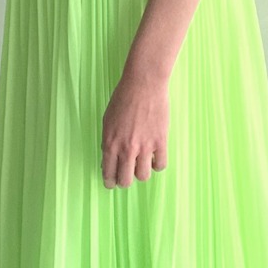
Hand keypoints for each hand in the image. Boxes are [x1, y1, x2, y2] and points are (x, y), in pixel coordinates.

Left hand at [100, 70, 168, 188]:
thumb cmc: (123, 98)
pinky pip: (160, 165)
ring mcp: (145, 146)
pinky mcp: (160, 141)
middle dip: (125, 181)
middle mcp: (127, 149)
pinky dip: (157, 165)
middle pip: (126, 180)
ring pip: (143, 176)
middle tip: (127, 177)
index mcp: (110, 144)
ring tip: (142, 165)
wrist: (144, 85)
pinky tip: (155, 157)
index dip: (110, 182)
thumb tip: (110, 156)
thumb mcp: (107, 120)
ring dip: (141, 173)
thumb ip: (108, 141)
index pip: (109, 173)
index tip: (112, 183)